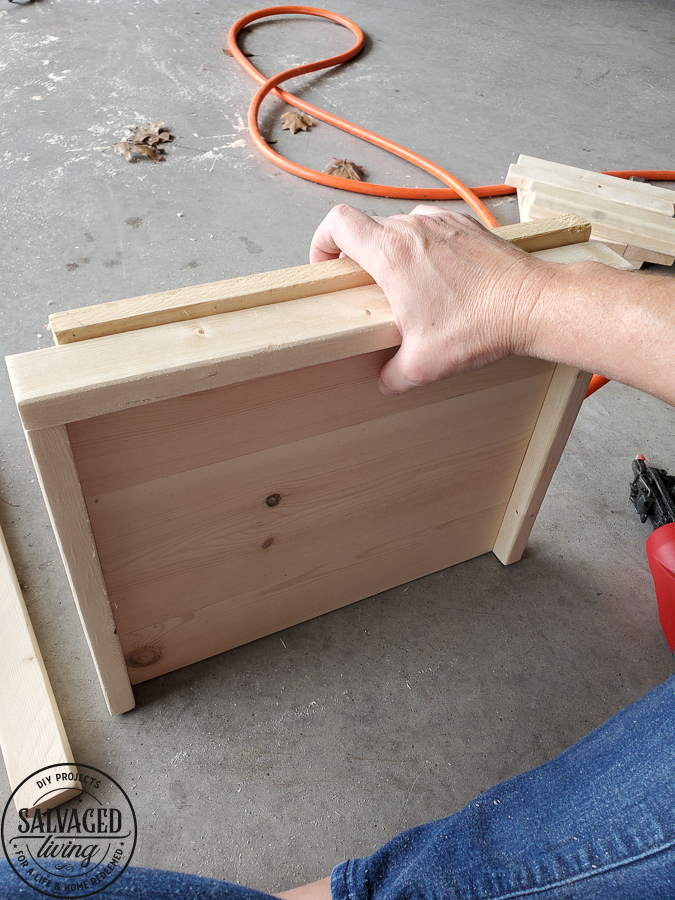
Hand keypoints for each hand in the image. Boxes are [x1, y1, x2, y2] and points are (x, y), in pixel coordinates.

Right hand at [309, 204, 551, 393]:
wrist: (533, 304)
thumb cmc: (480, 325)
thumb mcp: (424, 364)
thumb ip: (394, 374)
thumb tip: (387, 380)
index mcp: (392, 253)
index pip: (336, 223)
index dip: (322, 243)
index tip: (327, 266)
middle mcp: (414, 228)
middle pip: (367, 226)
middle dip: (358, 255)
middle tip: (366, 287)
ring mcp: (444, 223)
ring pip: (400, 225)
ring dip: (393, 250)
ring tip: (404, 284)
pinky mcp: (468, 227)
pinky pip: (432, 228)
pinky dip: (425, 247)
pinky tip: (439, 278)